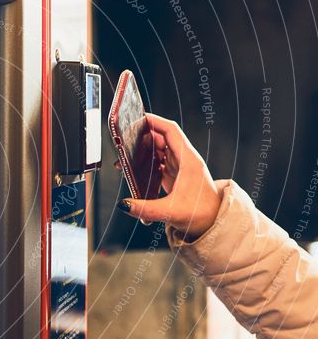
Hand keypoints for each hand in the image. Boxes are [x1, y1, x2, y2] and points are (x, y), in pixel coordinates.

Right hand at [119, 114, 222, 239]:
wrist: (214, 221)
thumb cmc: (201, 214)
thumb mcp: (171, 212)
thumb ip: (145, 209)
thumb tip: (124, 205)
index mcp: (188, 161)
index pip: (170, 131)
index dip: (155, 121)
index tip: (138, 118)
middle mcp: (185, 159)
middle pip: (162, 137)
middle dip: (143, 136)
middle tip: (124, 140)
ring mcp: (180, 166)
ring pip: (159, 148)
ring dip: (143, 149)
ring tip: (125, 156)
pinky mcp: (175, 174)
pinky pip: (158, 160)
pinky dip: (146, 160)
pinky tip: (135, 168)